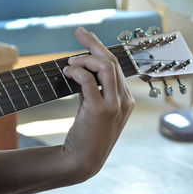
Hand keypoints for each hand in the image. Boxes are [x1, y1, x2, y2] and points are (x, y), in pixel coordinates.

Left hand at [62, 27, 133, 178]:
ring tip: (70, 61)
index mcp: (125, 99)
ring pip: (105, 66)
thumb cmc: (86, 134)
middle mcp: (125, 100)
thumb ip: (93, 90)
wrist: (82, 161)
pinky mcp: (101, 110)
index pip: (115, 66)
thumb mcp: (93, 109)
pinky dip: (77, 72)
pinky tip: (67, 72)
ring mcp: (116, 105)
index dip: (100, 49)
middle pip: (112, 61)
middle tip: (80, 32)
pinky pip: (89, 80)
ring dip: (85, 58)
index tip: (87, 37)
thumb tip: (80, 70)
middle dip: (95, 43)